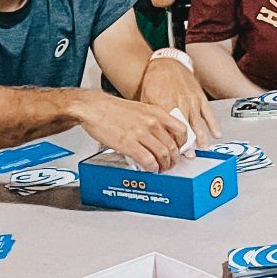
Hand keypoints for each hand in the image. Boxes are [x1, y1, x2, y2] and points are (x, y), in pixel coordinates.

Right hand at [71, 90, 194, 171]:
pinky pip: (147, 160)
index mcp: (156, 113)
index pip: (181, 130)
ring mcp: (140, 133)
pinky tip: (150, 169)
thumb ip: (154, 121)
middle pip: (172, 146)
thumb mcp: (141, 109)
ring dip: (163, 165)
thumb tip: (163, 135)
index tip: (180, 151)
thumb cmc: (114, 109)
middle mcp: (152, 122)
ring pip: (162, 154)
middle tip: (170, 164)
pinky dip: (152, 168)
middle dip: (173, 159)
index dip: (183, 144)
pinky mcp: (128, 143)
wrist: (94, 107)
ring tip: (160, 169)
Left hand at [137, 54, 219, 145]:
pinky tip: (217, 134)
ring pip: (198, 123)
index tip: (174, 153)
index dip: (172, 142)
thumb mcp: (146, 98)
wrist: (167, 62)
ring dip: (202, 137)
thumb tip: (149, 133)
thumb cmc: (155, 80)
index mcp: (165, 106)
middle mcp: (180, 104)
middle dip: (188, 144)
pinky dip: (213, 124)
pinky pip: (209, 113)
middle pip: (186, 129)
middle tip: (190, 156)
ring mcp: (192, 101)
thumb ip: (151, 116)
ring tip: (203, 149)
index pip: (169, 129)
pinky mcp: (200, 97)